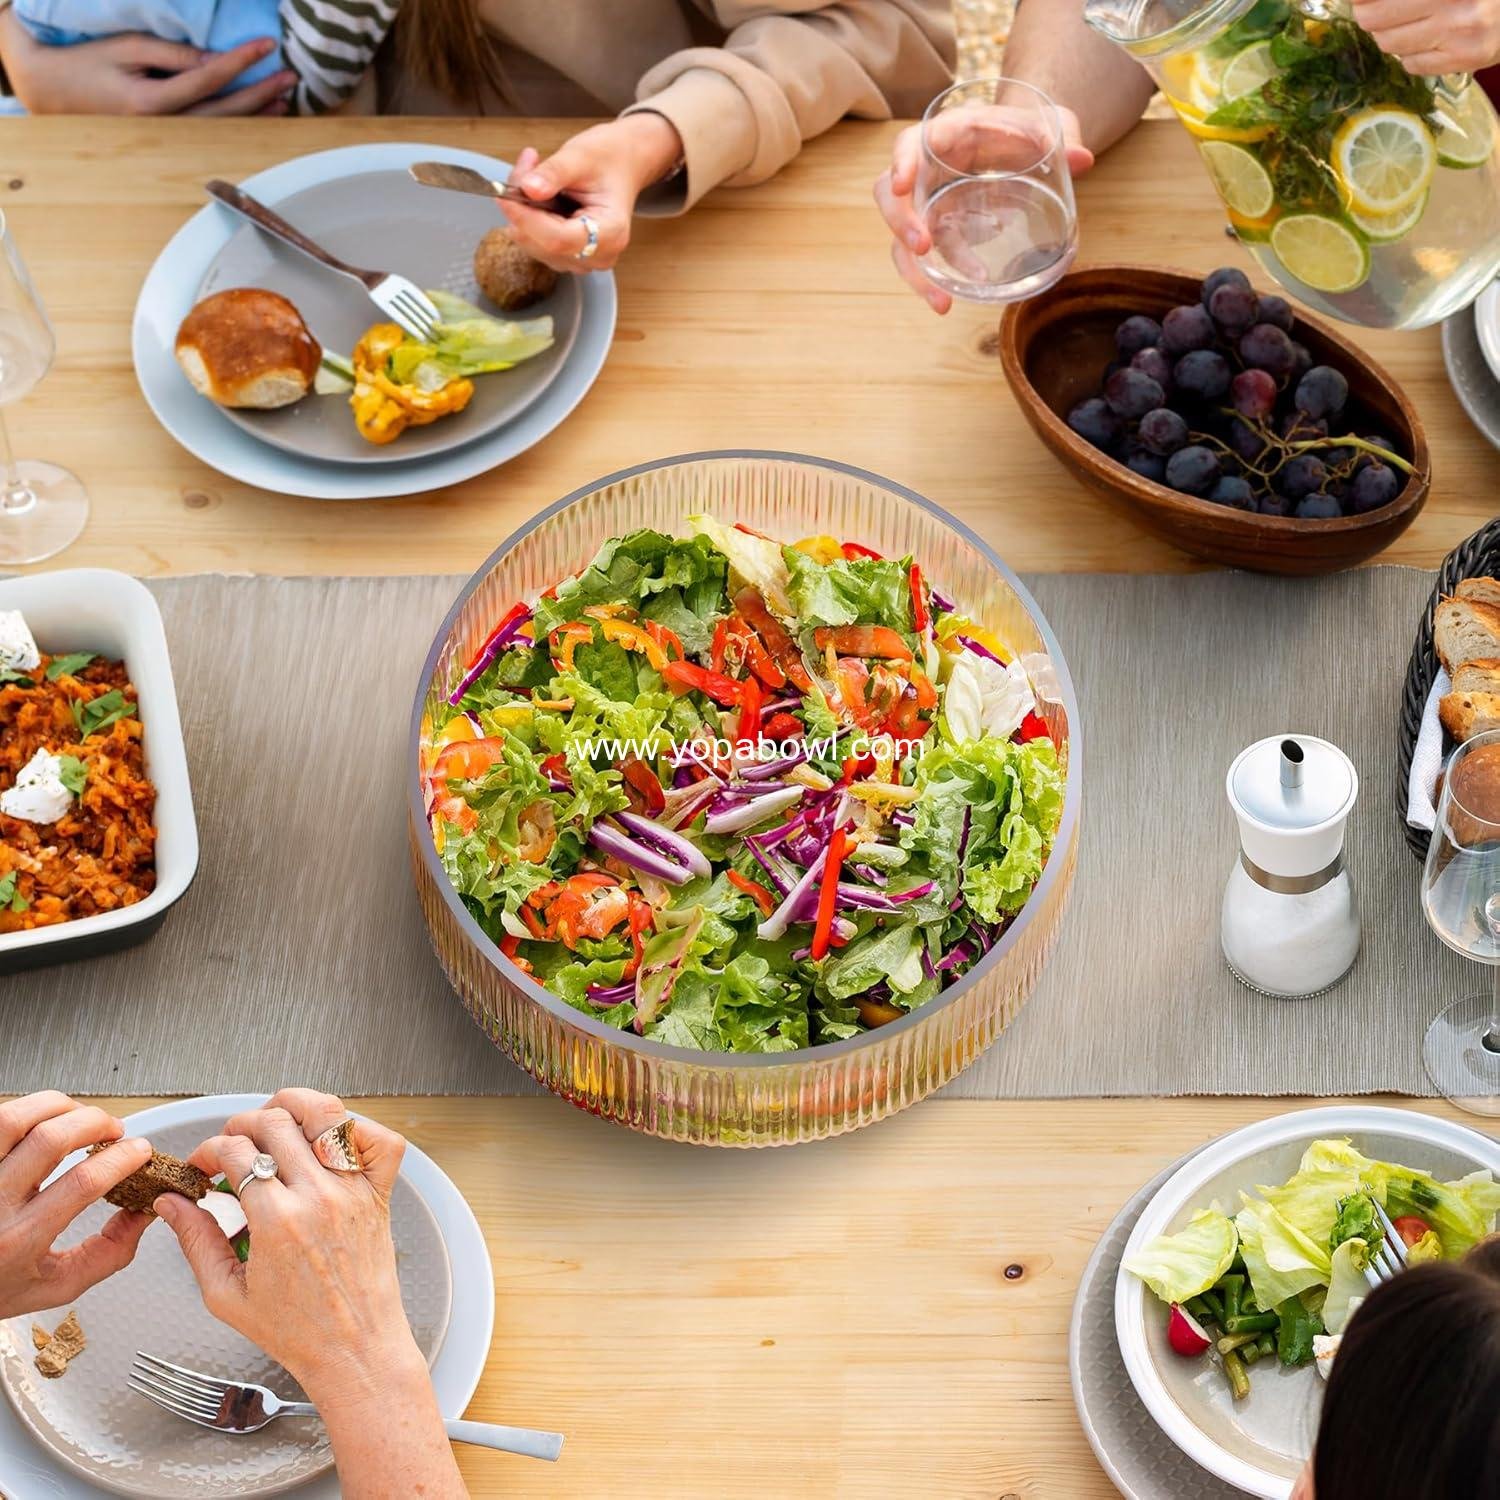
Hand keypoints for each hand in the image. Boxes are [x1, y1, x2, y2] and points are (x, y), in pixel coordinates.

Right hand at [0, 12, 295, 115]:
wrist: (56, 91)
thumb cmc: (88, 63)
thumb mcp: (127, 48)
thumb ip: (173, 55)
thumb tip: (215, 60)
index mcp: (153, 102)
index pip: (209, 79)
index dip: (241, 61)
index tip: (267, 46)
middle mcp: (167, 127)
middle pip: (226, 111)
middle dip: (261, 93)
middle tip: (290, 76)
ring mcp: (170, 138)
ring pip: (225, 128)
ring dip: (258, 113)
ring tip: (286, 98)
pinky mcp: (172, 139)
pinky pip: (214, 131)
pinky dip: (241, 122)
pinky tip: (262, 114)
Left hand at [0, 1092, 152, 1318]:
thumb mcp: (57, 1285)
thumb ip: (108, 1254)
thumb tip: (142, 1214)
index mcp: (19, 1240)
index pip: (82, 1183)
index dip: (121, 1159)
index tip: (139, 1152)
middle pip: (50, 1139)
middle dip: (95, 1123)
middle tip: (113, 1130)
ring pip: (15, 1118)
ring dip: (60, 1106)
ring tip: (79, 1116)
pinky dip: (29, 1112)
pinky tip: (45, 1121)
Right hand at [155, 1089, 413, 1394]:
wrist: (355, 1350)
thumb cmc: (297, 1332)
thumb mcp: (226, 1295)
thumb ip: (196, 1241)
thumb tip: (171, 1204)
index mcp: (278, 1221)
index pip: (236, 1152)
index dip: (209, 1150)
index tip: (204, 1165)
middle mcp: (320, 1196)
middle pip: (275, 1122)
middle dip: (242, 1123)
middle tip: (233, 1143)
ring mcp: (355, 1190)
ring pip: (329, 1114)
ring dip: (296, 1106)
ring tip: (276, 1123)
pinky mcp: (381, 1194)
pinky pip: (381, 1141)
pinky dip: (358, 1128)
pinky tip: (330, 1141)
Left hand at [500, 113, 684, 273]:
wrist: (623, 163)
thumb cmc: (609, 158)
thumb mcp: (581, 155)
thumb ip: (553, 173)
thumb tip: (527, 189)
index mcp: (610, 233)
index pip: (558, 240)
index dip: (527, 220)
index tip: (504, 196)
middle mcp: (599, 255)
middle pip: (543, 245)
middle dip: (522, 211)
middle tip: (524, 168)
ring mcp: (583, 259)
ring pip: (535, 245)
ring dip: (523, 212)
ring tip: (535, 174)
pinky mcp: (569, 256)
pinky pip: (536, 243)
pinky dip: (528, 218)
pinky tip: (538, 193)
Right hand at [874, 103, 1092, 314]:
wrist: (1020, 144)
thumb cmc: (1026, 130)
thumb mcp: (1049, 123)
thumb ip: (1065, 135)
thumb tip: (1084, 160)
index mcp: (946, 135)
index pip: (910, 143)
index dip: (901, 162)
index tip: (901, 184)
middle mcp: (927, 172)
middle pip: (890, 196)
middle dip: (901, 223)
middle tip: (922, 248)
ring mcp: (929, 206)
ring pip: (903, 240)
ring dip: (916, 273)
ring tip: (942, 301)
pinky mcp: (939, 233)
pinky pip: (928, 261)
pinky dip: (940, 280)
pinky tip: (962, 292)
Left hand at [1354, 0, 1499, 72]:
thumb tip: (1363, 3)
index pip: (1379, 0)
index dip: (1362, 0)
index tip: (1356, 1)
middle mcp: (1455, 6)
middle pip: (1373, 19)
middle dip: (1368, 13)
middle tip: (1372, 8)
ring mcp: (1459, 35)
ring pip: (1389, 44)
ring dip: (1389, 33)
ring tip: (1407, 20)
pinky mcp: (1464, 59)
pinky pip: (1412, 64)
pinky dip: (1410, 53)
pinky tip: (1426, 38)